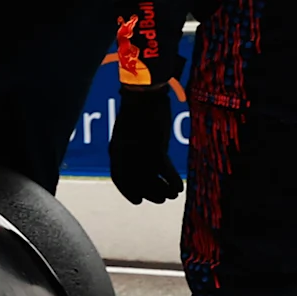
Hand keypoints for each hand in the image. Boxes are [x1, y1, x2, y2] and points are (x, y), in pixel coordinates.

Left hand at [111, 82, 182, 203]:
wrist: (144, 94)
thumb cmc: (138, 110)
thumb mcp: (129, 131)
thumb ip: (132, 146)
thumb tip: (143, 160)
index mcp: (116, 149)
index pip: (119, 178)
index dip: (128, 192)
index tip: (138, 201)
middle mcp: (126, 154)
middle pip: (135, 182)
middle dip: (148, 194)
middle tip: (160, 200)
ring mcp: (140, 152)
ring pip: (149, 180)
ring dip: (161, 191)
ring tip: (171, 196)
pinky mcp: (156, 147)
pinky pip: (165, 172)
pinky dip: (172, 182)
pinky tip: (180, 189)